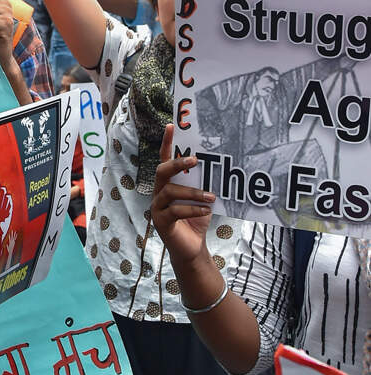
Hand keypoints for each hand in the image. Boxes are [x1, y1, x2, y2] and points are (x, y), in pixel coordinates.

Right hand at [151, 126, 214, 267]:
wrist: (192, 248)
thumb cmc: (197, 220)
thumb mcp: (202, 199)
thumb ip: (203, 185)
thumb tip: (217, 168)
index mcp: (168, 184)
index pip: (165, 160)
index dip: (166, 144)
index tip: (171, 126)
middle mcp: (159, 193)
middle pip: (162, 171)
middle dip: (178, 163)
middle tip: (196, 160)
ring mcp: (157, 207)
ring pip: (170, 191)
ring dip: (193, 192)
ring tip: (211, 196)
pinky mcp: (161, 221)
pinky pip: (175, 210)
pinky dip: (193, 209)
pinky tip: (206, 210)